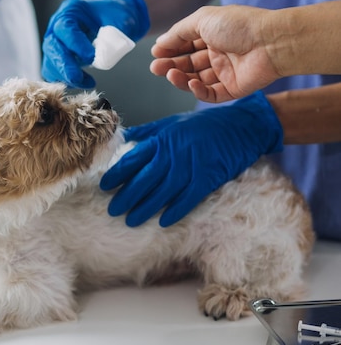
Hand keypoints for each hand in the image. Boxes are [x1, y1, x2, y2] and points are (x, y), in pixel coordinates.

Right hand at [41, 0, 149, 88]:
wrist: (116, 21)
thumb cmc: (117, 17)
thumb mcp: (121, 20)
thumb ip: (113, 36)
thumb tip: (103, 56)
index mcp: (71, 10)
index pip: (65, 28)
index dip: (76, 45)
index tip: (91, 57)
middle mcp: (58, 25)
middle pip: (52, 46)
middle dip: (64, 65)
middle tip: (77, 77)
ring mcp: (56, 42)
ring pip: (51, 61)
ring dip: (65, 76)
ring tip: (87, 82)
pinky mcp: (58, 57)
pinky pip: (54, 72)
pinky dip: (67, 80)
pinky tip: (84, 82)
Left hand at [100, 91, 283, 227]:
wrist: (239, 126)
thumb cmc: (201, 125)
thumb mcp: (171, 123)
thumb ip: (147, 133)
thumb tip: (123, 138)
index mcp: (161, 139)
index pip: (132, 159)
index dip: (116, 174)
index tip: (103, 186)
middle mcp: (172, 154)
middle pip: (144, 179)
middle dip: (126, 196)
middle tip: (112, 210)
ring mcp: (190, 167)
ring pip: (162, 192)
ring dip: (145, 208)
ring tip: (131, 220)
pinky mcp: (207, 178)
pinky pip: (188, 198)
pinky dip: (175, 210)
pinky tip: (163, 221)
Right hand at [150, 5, 280, 102]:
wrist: (272, 42)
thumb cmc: (240, 26)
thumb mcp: (202, 20)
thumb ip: (179, 32)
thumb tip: (160, 44)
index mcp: (213, 35)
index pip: (186, 45)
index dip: (170, 49)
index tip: (156, 53)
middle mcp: (219, 53)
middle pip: (188, 64)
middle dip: (171, 66)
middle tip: (155, 68)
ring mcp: (226, 72)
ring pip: (196, 80)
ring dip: (181, 78)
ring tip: (170, 75)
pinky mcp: (233, 89)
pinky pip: (210, 94)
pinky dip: (198, 91)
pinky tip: (191, 83)